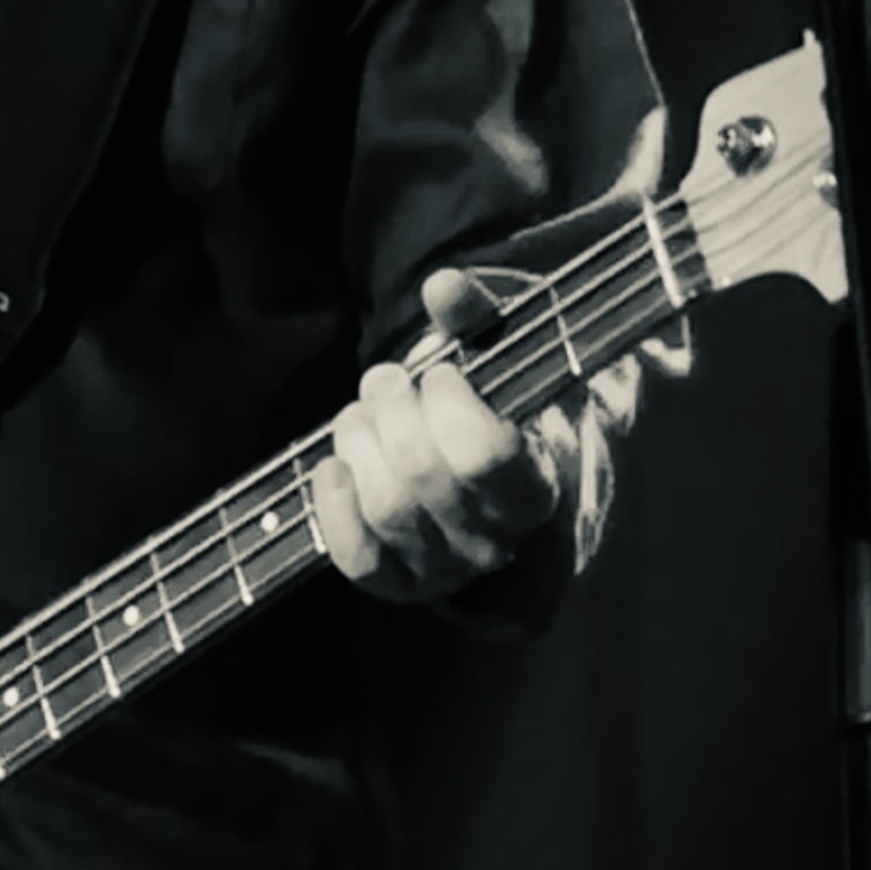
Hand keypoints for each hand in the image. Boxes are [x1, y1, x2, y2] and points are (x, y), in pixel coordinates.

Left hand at [311, 267, 567, 616]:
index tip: (441, 373)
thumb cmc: (493, 406)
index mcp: (536, 485)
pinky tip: (335, 465)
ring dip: (358, 445)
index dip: (447, 402)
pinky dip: (334, 507)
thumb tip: (442, 285)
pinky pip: (358, 558)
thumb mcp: (497, 354)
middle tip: (385, 380)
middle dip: (389, 409)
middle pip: (422, 473)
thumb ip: (474, 314)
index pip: (484, 455)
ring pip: (387, 509)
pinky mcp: (400, 585)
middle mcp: (496, 540)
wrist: (486, 483)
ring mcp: (447, 570)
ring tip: (360, 415)